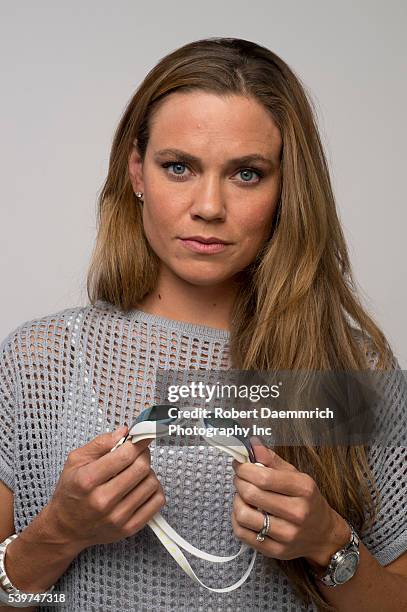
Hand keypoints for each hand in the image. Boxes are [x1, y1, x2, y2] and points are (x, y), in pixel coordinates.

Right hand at [46, 425, 165, 551]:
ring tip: (136, 472)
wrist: (65, 528)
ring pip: (151, 483)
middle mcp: (103, 501)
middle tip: (138, 453)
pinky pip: (157, 501)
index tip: (141, 437)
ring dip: (148, 472)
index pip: (125, 456)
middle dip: (143, 455)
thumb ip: (100, 443)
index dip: (137, 443)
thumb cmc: (71, 491)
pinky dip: (155, 489)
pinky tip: (142, 486)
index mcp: (87, 480)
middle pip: (141, 468)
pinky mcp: (129, 529)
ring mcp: (117, 517)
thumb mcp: (76, 461)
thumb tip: (124, 432)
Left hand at [231, 437, 349, 565]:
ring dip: (236, 501)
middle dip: (238, 482)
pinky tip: (243, 512)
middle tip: (239, 478)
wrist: (323, 534)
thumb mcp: (296, 475)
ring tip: (242, 496)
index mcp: (303, 489)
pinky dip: (236, 520)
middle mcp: (297, 513)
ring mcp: (287, 535)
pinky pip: (243, 534)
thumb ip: (272, 459)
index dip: (244, 469)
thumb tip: (252, 444)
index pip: (264, 477)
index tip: (239, 464)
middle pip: (252, 494)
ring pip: (244, 515)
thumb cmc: (307, 500)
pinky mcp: (276, 551)